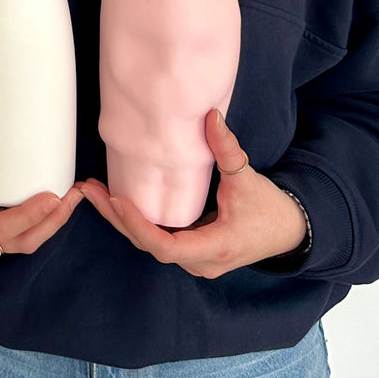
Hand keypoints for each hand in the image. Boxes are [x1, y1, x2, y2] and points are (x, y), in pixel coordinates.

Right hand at [0, 87, 80, 254]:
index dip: (27, 216)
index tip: (51, 197)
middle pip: (21, 241)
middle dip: (52, 221)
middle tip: (74, 193)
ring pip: (24, 243)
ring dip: (52, 224)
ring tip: (74, 196)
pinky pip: (20, 237)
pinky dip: (43, 224)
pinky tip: (59, 201)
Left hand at [79, 109, 307, 276]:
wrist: (289, 231)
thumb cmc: (269, 208)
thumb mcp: (248, 178)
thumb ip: (228, 148)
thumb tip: (211, 115)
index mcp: (215, 248)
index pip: (167, 247)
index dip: (139, 226)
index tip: (118, 201)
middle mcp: (201, 262)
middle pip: (149, 246)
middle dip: (117, 219)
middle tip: (89, 191)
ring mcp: (195, 261)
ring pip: (149, 245)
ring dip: (121, 220)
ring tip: (93, 193)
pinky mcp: (191, 253)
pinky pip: (157, 241)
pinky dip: (135, 222)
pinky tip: (115, 201)